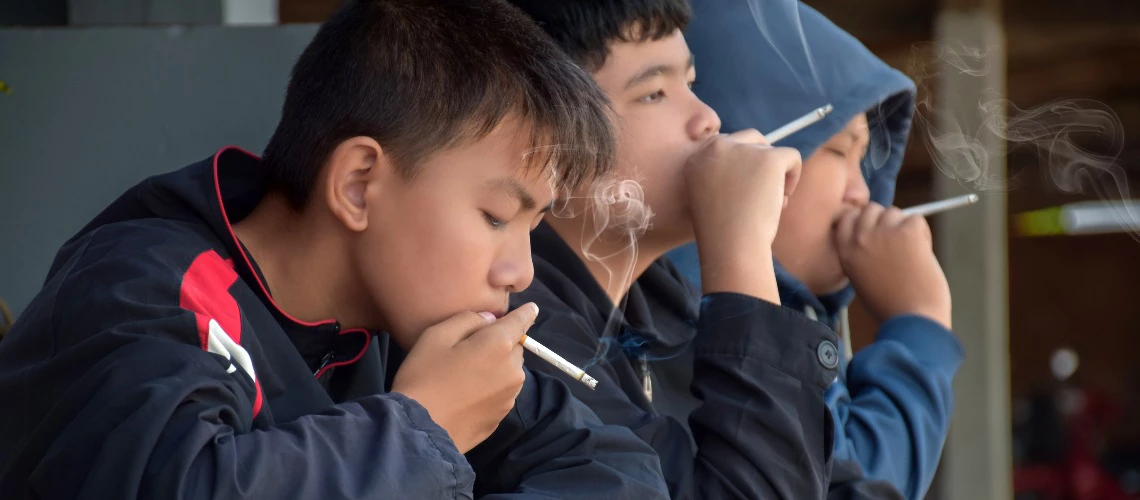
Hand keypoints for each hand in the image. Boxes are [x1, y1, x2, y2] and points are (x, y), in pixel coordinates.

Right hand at [390, 303, 538, 452]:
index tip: (532, 308)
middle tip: (469, 350)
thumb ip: (468, 320)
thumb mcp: (437, 336)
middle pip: (514, 348)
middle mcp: (513, 370)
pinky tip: (466, 395)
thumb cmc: (424, 377)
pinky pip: (501, 392)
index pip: (522, 321)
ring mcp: (509, 396)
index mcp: (499, 345)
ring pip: (509, 371)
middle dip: (500, 344)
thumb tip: (490, 321)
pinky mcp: (501, 416)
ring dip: (496, 367)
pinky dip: (491, 388)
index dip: (526, 313)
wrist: (420, 431)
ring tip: (466, 375)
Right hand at [684, 130, 801, 301]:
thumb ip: (725, 177)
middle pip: (749, 140)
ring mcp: (742, 150)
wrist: (731, 249)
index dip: (741, 168)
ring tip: (771, 203)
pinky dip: (793, 176)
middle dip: (760, 164)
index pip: (726, 147)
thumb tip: (757, 162)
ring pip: (770, 150)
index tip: (743, 194)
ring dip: (774, 174)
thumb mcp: (711, 200)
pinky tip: (783, 201)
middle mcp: (715, 148)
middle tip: (762, 195)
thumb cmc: (722, 235)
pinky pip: (791, 156)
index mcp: (695, 159)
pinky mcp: (768, 158)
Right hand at [833, 204, 950, 328]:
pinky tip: (921, 254)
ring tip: (910, 252)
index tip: (873, 229)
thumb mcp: (860, 277)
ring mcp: (884, 233)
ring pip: (895, 213)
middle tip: (896, 241)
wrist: (912, 319)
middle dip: (884, 220)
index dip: (861, 219)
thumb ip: (860, 253)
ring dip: (904, 227)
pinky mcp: (908, 232)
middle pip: (872, 209)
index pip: (846, 216)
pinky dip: (922, 233)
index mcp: (845, 251)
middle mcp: (860, 238)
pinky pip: (916, 220)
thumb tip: (876, 233)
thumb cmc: (889, 305)